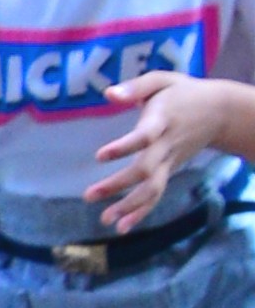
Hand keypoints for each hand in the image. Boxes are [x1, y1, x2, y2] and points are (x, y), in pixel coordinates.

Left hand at [94, 69, 221, 223]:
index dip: (124, 147)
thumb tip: (108, 94)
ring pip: (152, 188)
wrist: (218, 111)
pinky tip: (122, 227)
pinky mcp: (169, 171)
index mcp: (162, 120)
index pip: (144, 137)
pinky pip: (156, 195)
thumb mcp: (161, 81)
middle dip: (117, 185)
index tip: (100, 156)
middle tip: (88, 196)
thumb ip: (135, 87)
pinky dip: (141, 212)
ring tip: (105, 219)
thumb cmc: (182, 92)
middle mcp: (166, 145)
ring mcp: (169, 161)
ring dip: (129, 206)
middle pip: (145, 170)